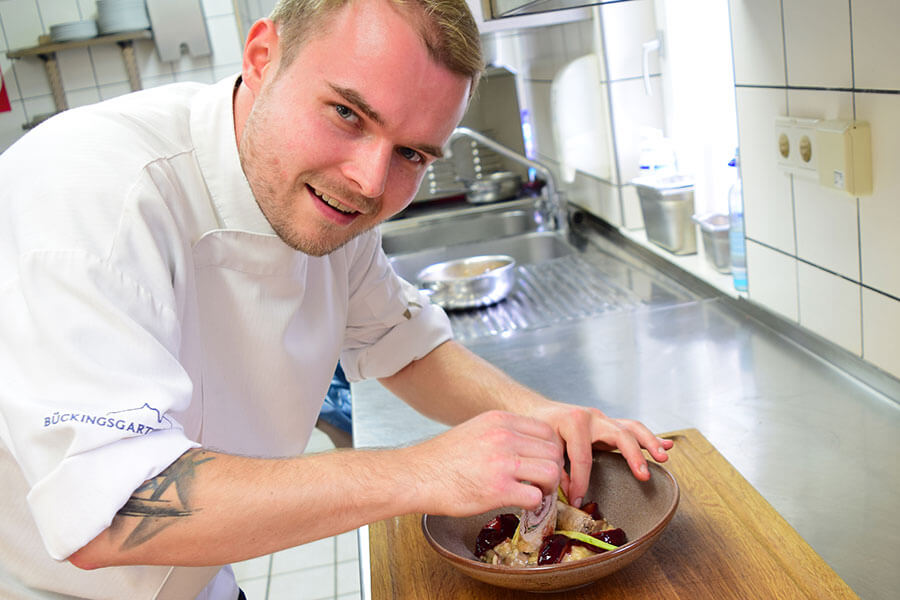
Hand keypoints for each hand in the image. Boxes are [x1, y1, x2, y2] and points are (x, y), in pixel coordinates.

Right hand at [409, 410, 564, 516]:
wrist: (416, 476)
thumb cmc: (442, 458)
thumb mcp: (475, 429)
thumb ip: (501, 433)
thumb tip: (526, 445)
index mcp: (500, 420)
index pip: (547, 431)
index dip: (550, 450)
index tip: (543, 462)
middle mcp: (504, 437)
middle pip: (553, 451)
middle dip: (553, 469)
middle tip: (543, 482)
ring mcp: (503, 463)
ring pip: (551, 472)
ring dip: (547, 487)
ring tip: (535, 493)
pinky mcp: (498, 489)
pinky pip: (535, 496)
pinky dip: (534, 504)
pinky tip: (522, 504)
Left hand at [528, 402, 672, 507]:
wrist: (537, 410)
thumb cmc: (538, 428)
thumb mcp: (541, 447)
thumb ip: (555, 469)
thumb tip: (568, 492)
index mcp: (573, 422)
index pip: (583, 457)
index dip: (581, 482)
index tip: (579, 500)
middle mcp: (592, 418)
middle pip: (618, 434)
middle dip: (632, 455)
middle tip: (643, 475)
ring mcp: (603, 420)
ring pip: (631, 428)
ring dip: (649, 443)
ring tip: (663, 457)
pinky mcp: (609, 425)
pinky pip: (633, 430)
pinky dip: (650, 438)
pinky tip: (666, 446)